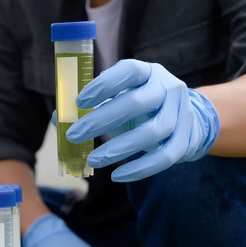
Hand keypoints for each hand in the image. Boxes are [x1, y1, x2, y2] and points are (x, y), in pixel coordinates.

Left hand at [66, 59, 219, 181]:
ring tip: (93, 160)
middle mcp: (168, 88)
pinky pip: (164, 157)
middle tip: (75, 135)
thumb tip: (59, 118)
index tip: (79, 101)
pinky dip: (140, 169)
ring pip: (153, 132)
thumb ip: (89, 107)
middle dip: (102, 120)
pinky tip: (117, 176)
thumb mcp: (117, 100)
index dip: (104, 85)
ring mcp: (181, 114)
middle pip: (137, 104)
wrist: (183, 120)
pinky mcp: (186, 140)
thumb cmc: (139, 109)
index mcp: (148, 73)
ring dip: (120, 148)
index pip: (129, 71)